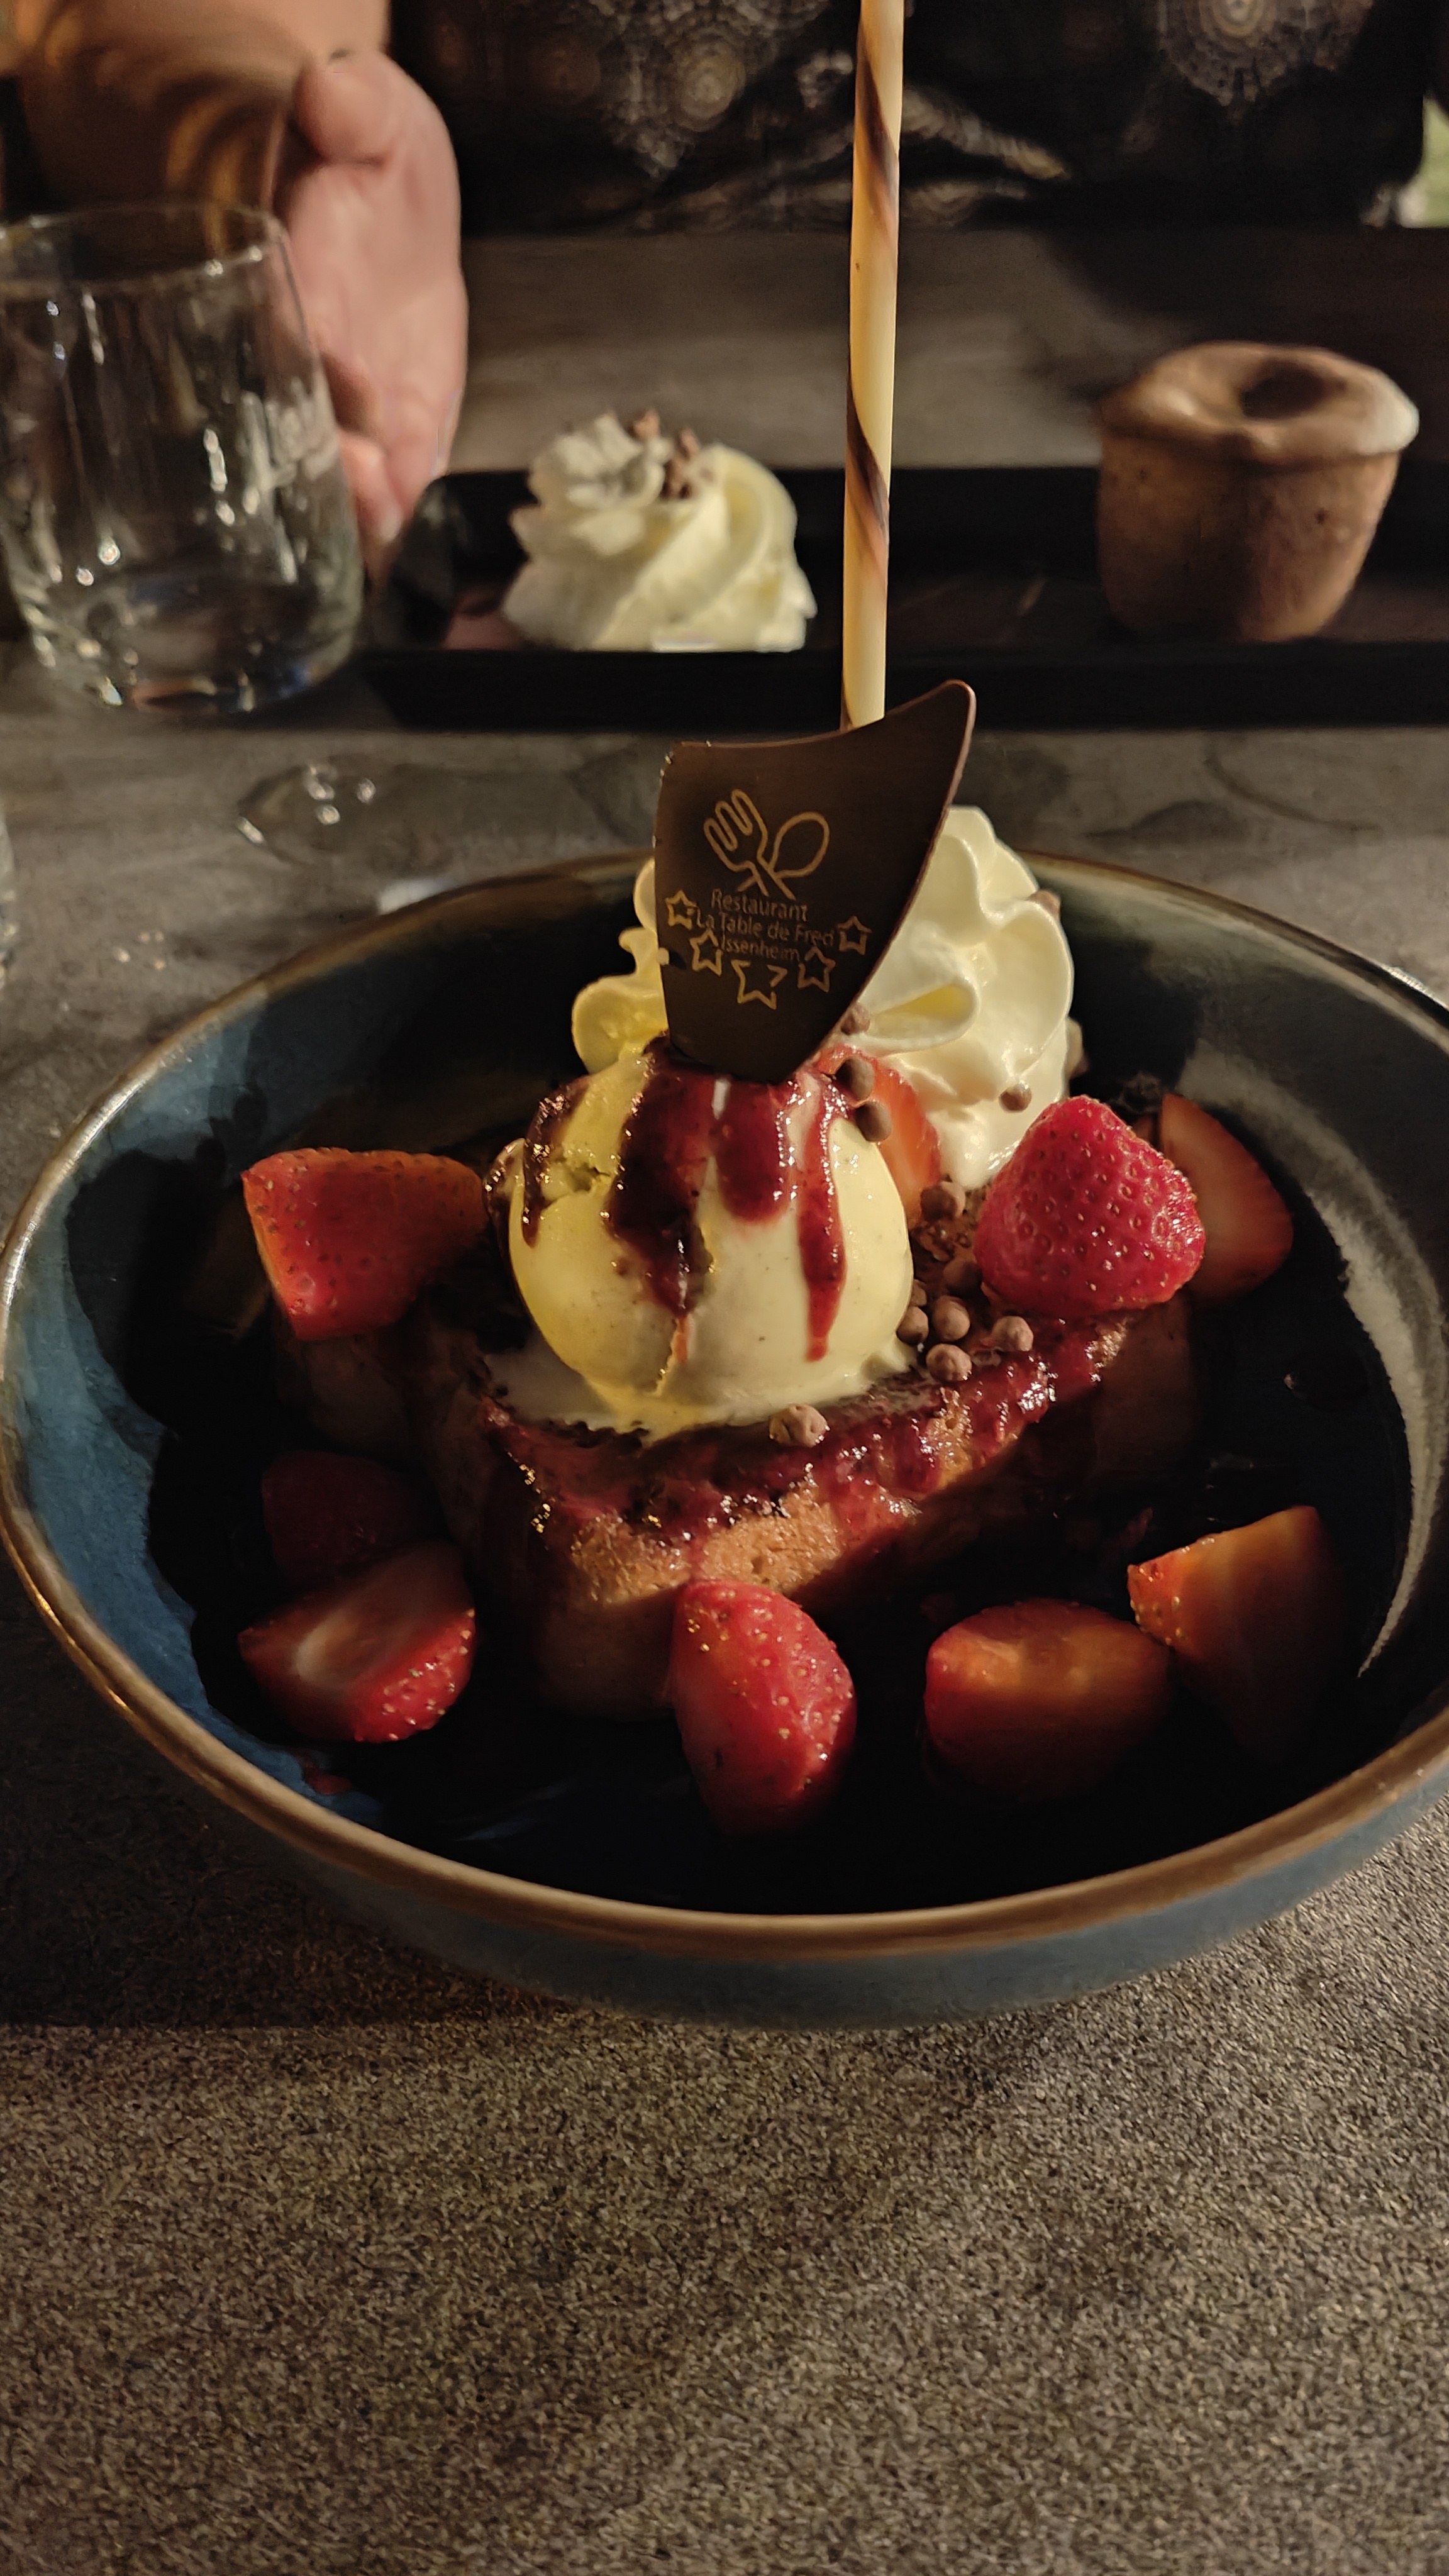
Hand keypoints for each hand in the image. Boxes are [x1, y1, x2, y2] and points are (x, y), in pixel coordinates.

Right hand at [280, 52, 467, 573]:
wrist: (378, 192)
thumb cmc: (363, 149)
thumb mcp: (366, 107)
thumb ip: (352, 104)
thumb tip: (330, 93)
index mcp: (297, 266)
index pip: (299, 309)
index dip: (321, 346)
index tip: (347, 376)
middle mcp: (313, 345)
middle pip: (313, 408)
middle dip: (340, 452)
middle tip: (372, 488)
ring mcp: (351, 395)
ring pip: (348, 459)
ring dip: (369, 504)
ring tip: (392, 532)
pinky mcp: (399, 422)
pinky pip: (399, 474)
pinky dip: (405, 512)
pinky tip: (410, 548)